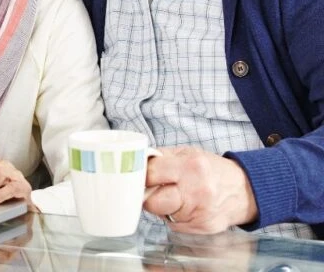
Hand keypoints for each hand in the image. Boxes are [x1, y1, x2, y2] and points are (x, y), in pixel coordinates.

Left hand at [143, 146, 257, 233]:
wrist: (242, 190)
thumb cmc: (210, 169)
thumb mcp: (187, 153)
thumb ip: (161, 158)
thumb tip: (137, 164)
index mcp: (190, 166)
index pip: (150, 175)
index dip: (141, 176)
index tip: (141, 177)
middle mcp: (196, 190)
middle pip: (152, 202)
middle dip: (148, 196)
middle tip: (154, 190)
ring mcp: (200, 211)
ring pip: (162, 215)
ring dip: (163, 207)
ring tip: (176, 196)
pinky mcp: (202, 227)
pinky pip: (174, 225)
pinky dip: (175, 216)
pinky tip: (186, 207)